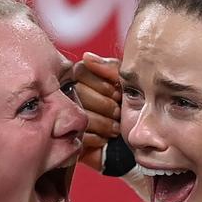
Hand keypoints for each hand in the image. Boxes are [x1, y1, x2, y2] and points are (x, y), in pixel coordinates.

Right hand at [73, 52, 121, 170]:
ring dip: (104, 123)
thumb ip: (111, 68)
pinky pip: (78, 135)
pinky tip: (104, 139)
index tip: (117, 94)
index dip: (102, 85)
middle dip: (106, 106)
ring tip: (115, 128)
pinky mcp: (67, 140)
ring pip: (79, 114)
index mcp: (81, 78)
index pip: (81, 71)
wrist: (135, 145)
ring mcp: (65, 118)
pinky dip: (97, 139)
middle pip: (79, 93)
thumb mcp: (126, 83)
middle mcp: (70, 96)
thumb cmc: (131, 112)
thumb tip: (87, 57)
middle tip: (118, 113)